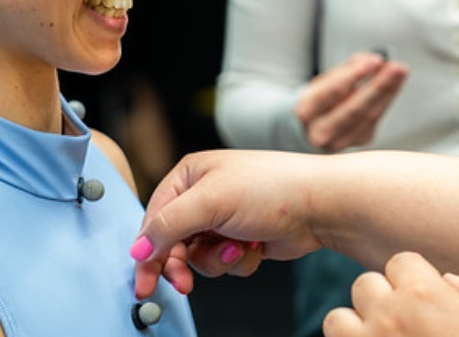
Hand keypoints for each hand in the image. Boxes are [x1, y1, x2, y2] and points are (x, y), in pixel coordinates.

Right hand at [132, 149, 326, 298]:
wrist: (320, 204)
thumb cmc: (272, 187)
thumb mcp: (210, 201)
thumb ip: (168, 225)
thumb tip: (138, 248)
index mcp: (190, 175)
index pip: (154, 218)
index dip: (147, 251)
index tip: (144, 281)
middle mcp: (204, 195)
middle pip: (173, 243)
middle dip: (182, 263)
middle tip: (184, 283)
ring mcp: (224, 218)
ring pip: (199, 257)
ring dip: (217, 260)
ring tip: (238, 247)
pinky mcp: (242, 237)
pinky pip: (224, 263)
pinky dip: (238, 260)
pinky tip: (255, 246)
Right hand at [296, 51, 408, 151]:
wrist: (313, 126)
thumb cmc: (321, 98)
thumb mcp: (325, 80)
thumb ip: (348, 69)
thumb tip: (375, 62)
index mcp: (306, 111)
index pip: (331, 92)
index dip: (354, 76)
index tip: (375, 61)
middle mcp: (320, 132)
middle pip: (353, 109)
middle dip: (377, 86)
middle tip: (396, 67)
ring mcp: (340, 141)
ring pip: (369, 115)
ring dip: (388, 91)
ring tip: (400, 71)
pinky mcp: (359, 141)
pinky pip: (376, 118)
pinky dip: (386, 98)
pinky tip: (394, 84)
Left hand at [321, 252, 458, 336]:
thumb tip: (447, 281)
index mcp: (423, 294)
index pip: (399, 262)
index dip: (414, 278)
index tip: (426, 298)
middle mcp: (389, 316)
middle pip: (364, 285)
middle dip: (382, 298)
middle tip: (403, 321)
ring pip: (337, 320)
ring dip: (354, 327)